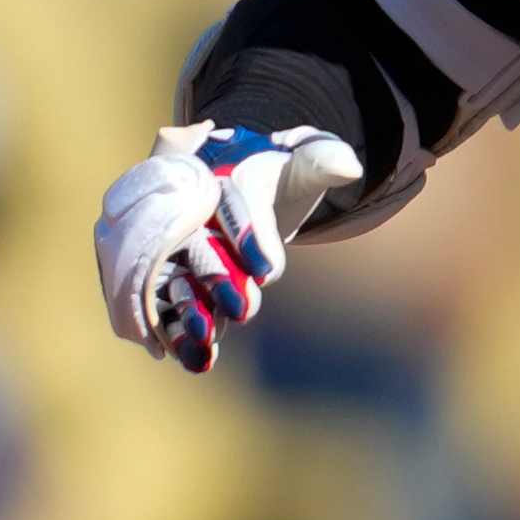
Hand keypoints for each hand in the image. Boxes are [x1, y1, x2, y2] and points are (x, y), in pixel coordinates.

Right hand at [94, 121, 361, 374]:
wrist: (254, 187)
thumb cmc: (281, 172)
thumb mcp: (306, 159)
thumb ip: (323, 159)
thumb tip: (349, 167)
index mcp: (221, 171)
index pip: (233, 200)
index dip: (248, 234)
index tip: (269, 273)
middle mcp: (190, 208)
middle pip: (196, 241)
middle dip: (216, 277)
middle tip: (242, 310)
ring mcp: (177, 245)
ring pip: (176, 277)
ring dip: (188, 311)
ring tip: (203, 343)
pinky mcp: (176, 277)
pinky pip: (171, 303)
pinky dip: (180, 331)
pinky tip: (196, 360)